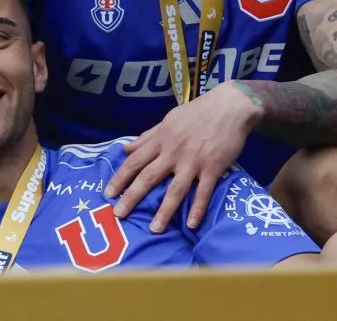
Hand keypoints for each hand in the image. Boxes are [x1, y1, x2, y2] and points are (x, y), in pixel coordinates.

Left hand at [104, 83, 261, 230]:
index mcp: (160, 140)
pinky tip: (191, 224)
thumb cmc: (197, 113)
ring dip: (164, 210)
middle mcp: (172, 152)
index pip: (134, 161)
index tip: (107, 194)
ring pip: (175, 189)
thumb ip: (147, 137)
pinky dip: (198, 208)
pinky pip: (204, 192)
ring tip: (154, 229)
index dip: (120, 178)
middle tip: (119, 214)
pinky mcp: (213, 168)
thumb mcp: (167, 120)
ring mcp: (193, 161)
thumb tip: (126, 149)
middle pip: (149, 177)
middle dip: (132, 196)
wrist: (229, 107)